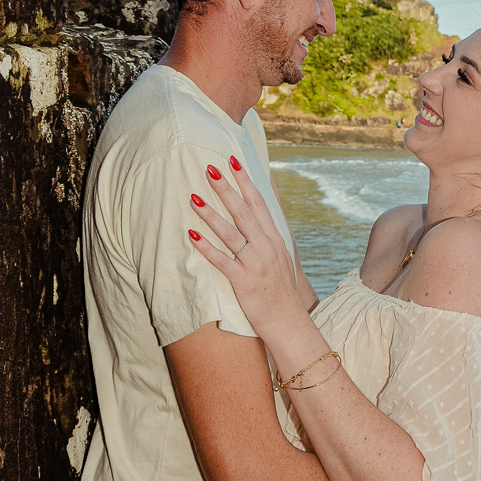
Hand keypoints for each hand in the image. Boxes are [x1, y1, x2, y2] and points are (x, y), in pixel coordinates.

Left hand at [189, 157, 305, 340]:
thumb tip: (266, 197)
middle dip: (226, 189)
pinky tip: (192, 235)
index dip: (245, 181)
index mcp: (274, 237)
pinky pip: (223, 262)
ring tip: (194, 197)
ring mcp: (256, 264)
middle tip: (209, 168)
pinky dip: (207, 248)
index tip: (232, 160)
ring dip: (212, 215)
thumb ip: (271, 224)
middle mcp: (266, 246)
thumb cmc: (280, 285)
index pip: (258, 203)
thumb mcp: (282, 251)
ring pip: (231, 234)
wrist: (288, 320)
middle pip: (243, 212)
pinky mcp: (244, 282)